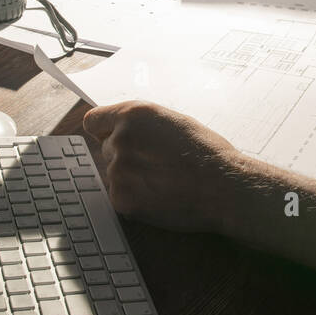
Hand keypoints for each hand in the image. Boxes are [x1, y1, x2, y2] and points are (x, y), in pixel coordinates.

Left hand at [82, 100, 245, 234]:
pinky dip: (136, 199)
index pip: (93, 121)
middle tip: (155, 164)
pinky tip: (161, 196)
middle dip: (125, 156)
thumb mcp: (173, 122)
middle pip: (106, 149)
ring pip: (115, 174)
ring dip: (132, 179)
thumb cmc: (207, 152)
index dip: (103, 131)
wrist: (222, 186)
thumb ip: (142, 124)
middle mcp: (120, 139)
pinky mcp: (122, 199)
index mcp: (133, 114)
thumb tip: (122, 130)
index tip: (111, 137)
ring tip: (164, 180)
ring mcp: (118, 170)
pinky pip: (120, 197)